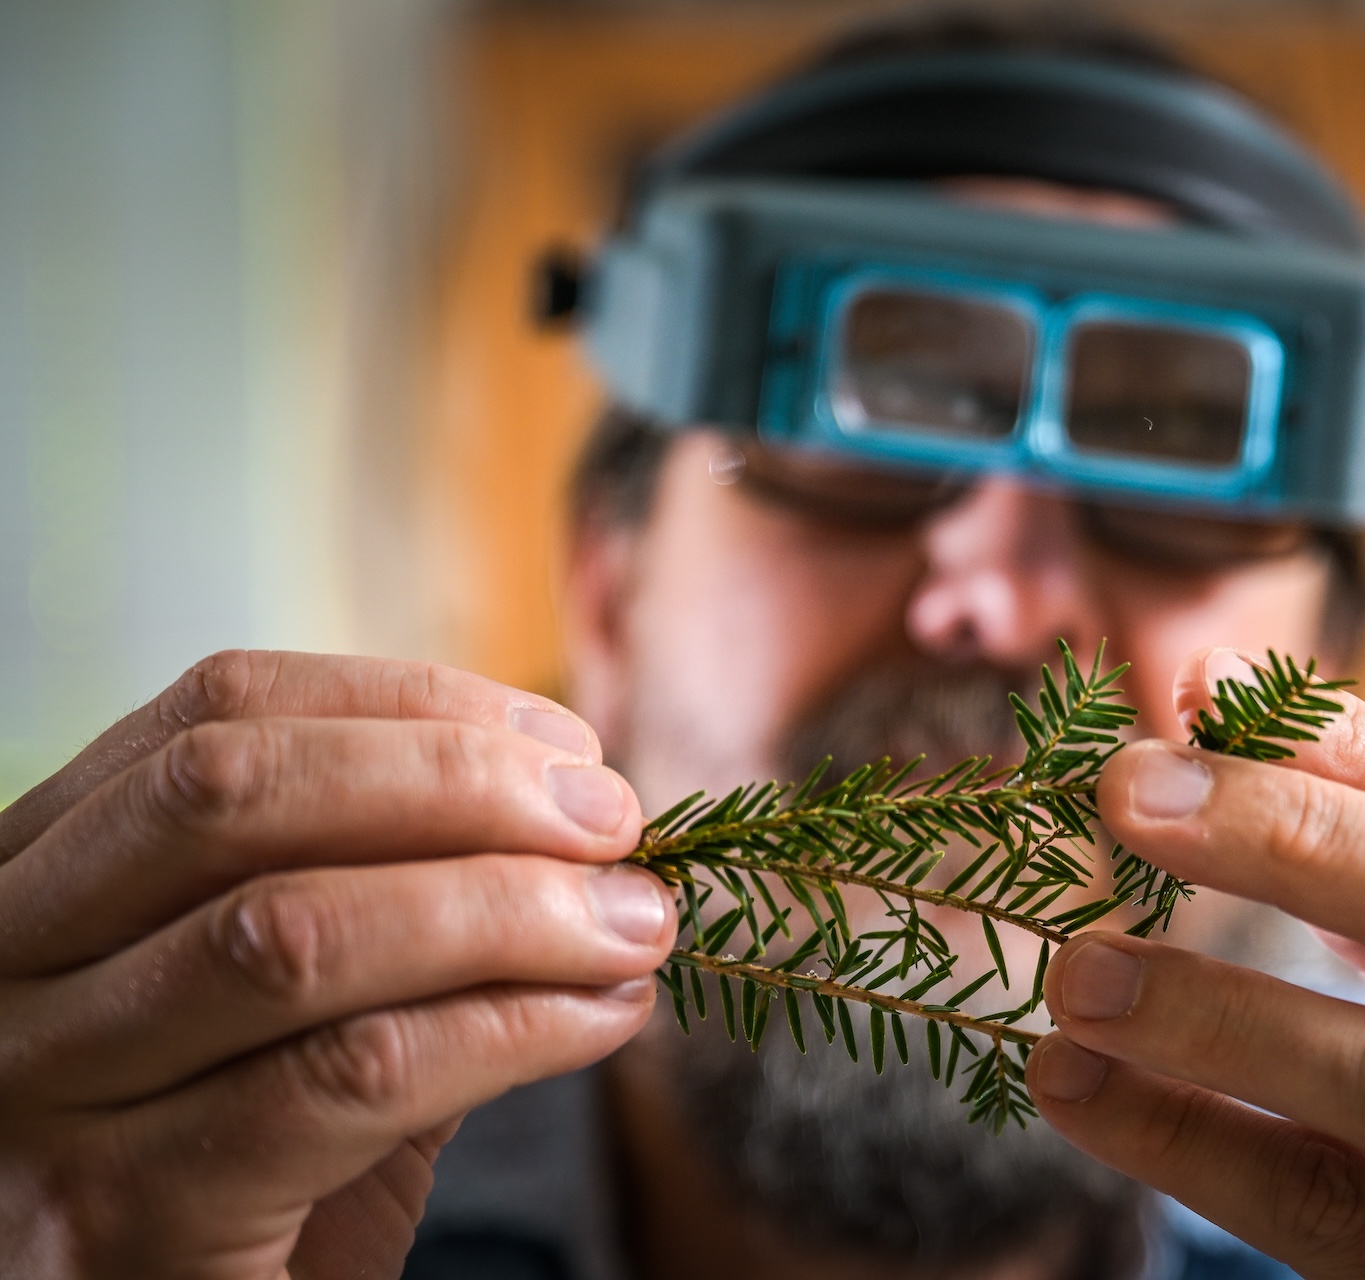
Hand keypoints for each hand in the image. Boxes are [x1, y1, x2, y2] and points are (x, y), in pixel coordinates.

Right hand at [0, 651, 674, 1279]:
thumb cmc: (245, 1192)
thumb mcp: (299, 1019)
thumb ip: (396, 911)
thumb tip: (576, 821)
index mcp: (38, 878)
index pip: (216, 713)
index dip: (413, 707)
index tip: (566, 747)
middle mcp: (2, 968)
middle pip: (234, 793)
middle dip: (457, 783)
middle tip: (614, 821)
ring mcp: (35, 1095)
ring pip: (291, 930)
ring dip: (505, 907)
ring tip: (633, 924)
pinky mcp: (116, 1220)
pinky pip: (348, 1075)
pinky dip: (508, 1027)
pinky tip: (601, 1017)